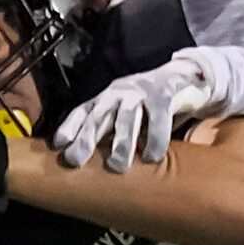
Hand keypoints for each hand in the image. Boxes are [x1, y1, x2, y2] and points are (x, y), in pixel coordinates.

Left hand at [54, 54, 215, 173]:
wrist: (184, 78)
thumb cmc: (150, 105)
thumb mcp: (125, 116)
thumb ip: (111, 133)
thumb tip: (92, 166)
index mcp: (106, 99)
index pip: (83, 112)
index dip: (70, 127)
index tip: (59, 146)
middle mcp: (119, 93)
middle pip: (99, 116)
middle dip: (86, 137)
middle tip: (76, 159)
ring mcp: (142, 93)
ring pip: (126, 118)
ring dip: (120, 143)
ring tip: (117, 166)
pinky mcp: (165, 96)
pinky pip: (158, 119)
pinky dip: (155, 140)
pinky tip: (152, 157)